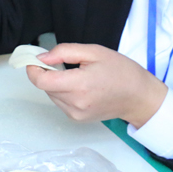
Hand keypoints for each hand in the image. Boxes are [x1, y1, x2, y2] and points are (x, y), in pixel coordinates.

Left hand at [28, 43, 167, 127]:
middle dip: (47, 73)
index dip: (33, 69)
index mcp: (79, 85)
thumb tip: (42, 57)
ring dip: (55, 83)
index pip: (41, 81)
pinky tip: (79, 87)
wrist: (139, 97)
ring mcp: (76, 114)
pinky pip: (61, 103)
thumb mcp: (94, 52)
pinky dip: (63, 93)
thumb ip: (64, 52)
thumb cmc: (120, 71)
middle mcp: (75, 104)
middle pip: (45, 88)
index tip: (34, 59)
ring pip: (52, 95)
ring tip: (76, 75)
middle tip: (60, 62)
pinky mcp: (78, 119)